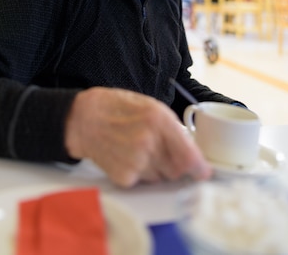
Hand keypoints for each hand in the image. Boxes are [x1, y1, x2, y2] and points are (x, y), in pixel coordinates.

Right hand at [64, 87, 211, 187]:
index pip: (189, 155)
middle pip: (177, 170)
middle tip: (159, 150)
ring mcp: (135, 161)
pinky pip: (143, 182)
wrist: (84, 118)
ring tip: (137, 148)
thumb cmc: (118, 108)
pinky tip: (127, 156)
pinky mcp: (124, 176)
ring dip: (156, 168)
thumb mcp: (151, 106)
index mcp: (159, 120)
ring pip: (161, 177)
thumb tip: (192, 154)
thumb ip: (173, 129)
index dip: (199, 167)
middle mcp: (149, 142)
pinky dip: (139, 173)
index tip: (203, 172)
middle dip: (174, 163)